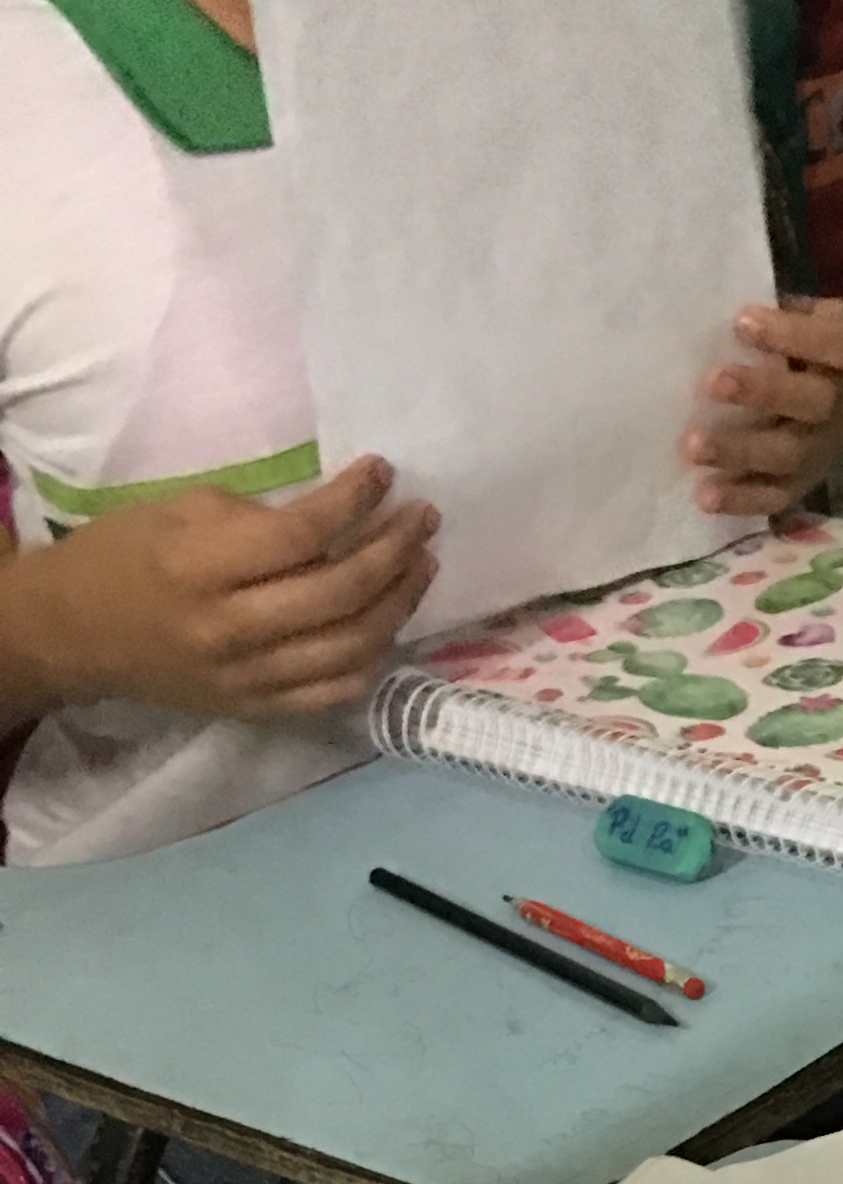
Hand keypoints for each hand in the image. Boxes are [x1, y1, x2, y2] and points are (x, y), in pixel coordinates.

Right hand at [0, 455, 437, 726]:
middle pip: (340, 593)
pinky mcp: (258, 710)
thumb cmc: (126, 555)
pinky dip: (374, 655)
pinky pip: (337, 691)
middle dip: (395, 550)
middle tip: (423, 520)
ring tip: (421, 563)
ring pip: (352, 646)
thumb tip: (335, 515)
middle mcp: (230, 630)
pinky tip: (390, 622)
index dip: (354, 501)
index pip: (302, 535)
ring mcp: (249, 678)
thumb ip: (256, 515)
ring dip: (400, 603)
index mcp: (201, 568)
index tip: (384, 473)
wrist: (77, 635)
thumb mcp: (177, 511)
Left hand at [686, 298, 842, 517]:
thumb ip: (774, 315)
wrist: (834, 382)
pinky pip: (779, 496)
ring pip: (793, 455)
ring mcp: (829, 448)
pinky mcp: (807, 481)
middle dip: (762, 393)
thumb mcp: (801, 310)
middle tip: (711, 382)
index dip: (791, 335)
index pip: (836, 343)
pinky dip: (742, 498)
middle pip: (816, 403)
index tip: (740, 321)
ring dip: (741, 452)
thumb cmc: (801, 334)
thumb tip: (711, 317)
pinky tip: (705, 496)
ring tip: (694, 447)